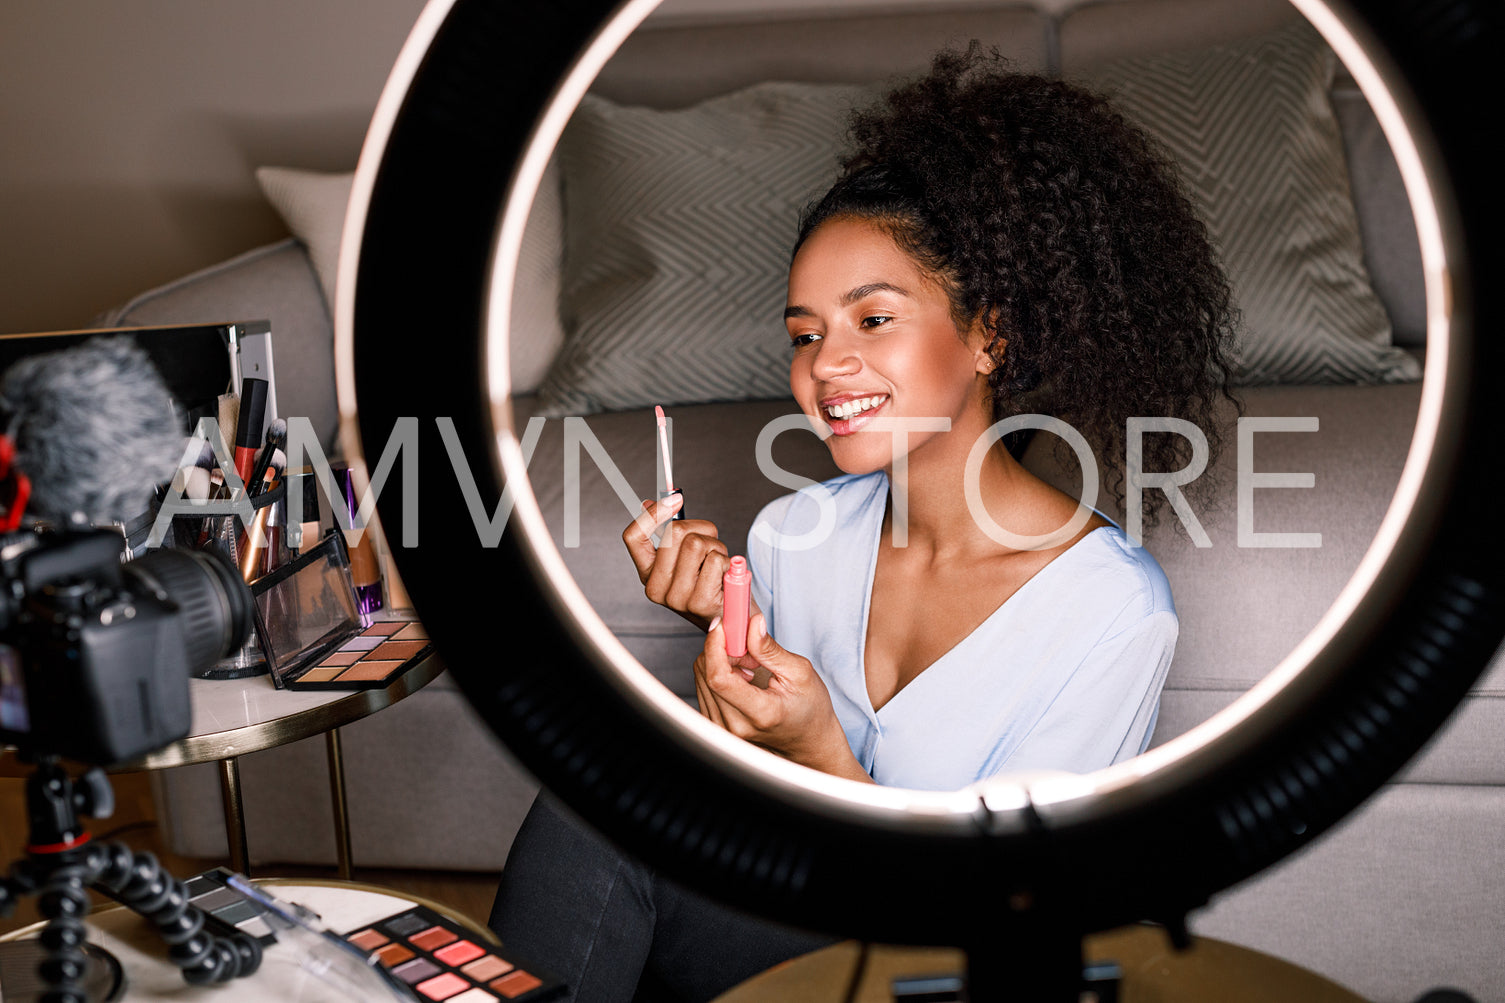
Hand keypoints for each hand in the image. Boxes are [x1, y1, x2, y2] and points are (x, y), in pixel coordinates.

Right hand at [622, 495, 728, 629]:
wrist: (732, 618)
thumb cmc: (710, 584)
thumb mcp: (685, 558)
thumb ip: (669, 534)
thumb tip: (650, 504)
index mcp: (648, 573)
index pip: (633, 537)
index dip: (652, 514)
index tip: (675, 500)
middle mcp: (656, 588)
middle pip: (673, 533)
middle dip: (700, 528)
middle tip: (710, 542)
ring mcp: (676, 598)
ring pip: (696, 544)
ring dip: (716, 546)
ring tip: (718, 562)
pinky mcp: (699, 602)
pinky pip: (714, 560)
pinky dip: (726, 561)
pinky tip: (724, 576)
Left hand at [694, 614, 871, 782]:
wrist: (807, 740)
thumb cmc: (809, 708)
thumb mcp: (800, 673)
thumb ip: (770, 649)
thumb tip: (752, 624)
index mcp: (760, 713)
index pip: (719, 678)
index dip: (715, 646)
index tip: (722, 626)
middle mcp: (735, 726)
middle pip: (706, 673)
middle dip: (723, 648)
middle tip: (751, 649)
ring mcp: (723, 729)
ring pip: (701, 676)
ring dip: (721, 660)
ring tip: (751, 667)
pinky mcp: (715, 725)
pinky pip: (703, 686)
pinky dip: (719, 672)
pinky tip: (741, 677)